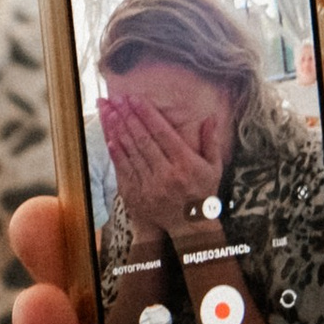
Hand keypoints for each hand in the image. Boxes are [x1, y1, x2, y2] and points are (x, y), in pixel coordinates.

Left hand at [100, 92, 224, 239]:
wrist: (190, 225)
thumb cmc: (203, 192)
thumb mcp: (213, 167)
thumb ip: (211, 141)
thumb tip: (211, 117)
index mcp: (186, 163)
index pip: (162, 133)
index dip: (147, 114)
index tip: (135, 98)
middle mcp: (168, 173)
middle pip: (144, 139)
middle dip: (129, 116)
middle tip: (117, 98)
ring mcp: (152, 185)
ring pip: (132, 152)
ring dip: (119, 130)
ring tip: (110, 111)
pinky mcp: (139, 194)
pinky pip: (125, 169)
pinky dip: (117, 153)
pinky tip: (110, 137)